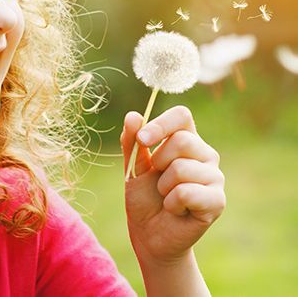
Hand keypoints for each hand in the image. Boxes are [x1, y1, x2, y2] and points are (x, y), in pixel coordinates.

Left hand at [120, 106, 225, 264]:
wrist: (149, 234)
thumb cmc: (144, 196)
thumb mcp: (133, 166)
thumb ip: (132, 142)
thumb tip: (132, 115)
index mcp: (186, 138)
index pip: (182, 115)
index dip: (161, 124)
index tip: (142, 139)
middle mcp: (205, 153)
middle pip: (182, 140)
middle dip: (158, 162)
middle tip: (158, 179)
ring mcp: (215, 176)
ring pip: (181, 168)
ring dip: (163, 187)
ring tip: (167, 197)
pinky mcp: (217, 200)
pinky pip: (186, 192)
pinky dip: (172, 203)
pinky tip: (177, 210)